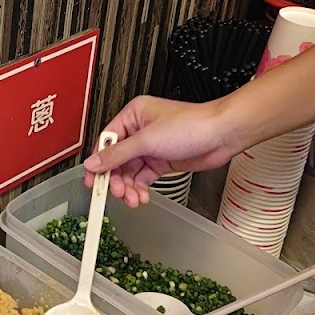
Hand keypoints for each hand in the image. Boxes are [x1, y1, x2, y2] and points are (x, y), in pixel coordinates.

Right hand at [83, 95, 239, 206]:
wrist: (222, 135)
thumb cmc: (192, 125)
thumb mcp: (147, 140)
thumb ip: (118, 154)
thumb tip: (94, 162)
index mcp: (133, 116)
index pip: (106, 141)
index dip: (99, 162)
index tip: (92, 180)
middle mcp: (140, 131)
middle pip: (117, 159)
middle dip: (116, 178)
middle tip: (116, 193)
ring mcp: (151, 147)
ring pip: (130, 171)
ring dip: (129, 187)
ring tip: (132, 199)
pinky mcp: (162, 161)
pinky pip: (143, 177)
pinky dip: (140, 188)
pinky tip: (141, 197)